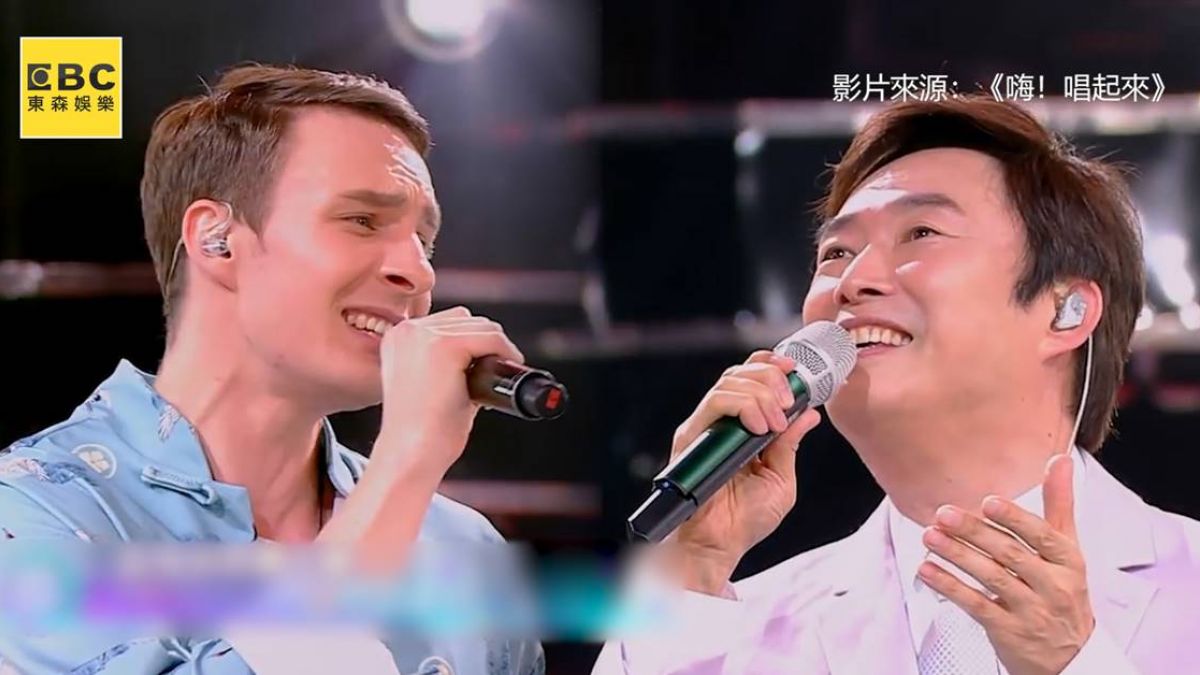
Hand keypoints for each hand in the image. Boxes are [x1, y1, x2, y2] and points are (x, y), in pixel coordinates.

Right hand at [375, 306, 523, 475]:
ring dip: (496, 348)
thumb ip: (446, 364)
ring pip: (482, 327)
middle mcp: (406, 330)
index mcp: (397, 338)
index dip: (472, 342)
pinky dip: (506, 352)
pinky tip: (508, 369)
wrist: (411, 453)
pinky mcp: (445, 346)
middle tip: (494, 373)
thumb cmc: (421, 432)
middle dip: (485, 343)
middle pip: (466, 319)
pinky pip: (492, 339)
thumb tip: (484, 357)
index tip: (485, 364)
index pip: (447, 322)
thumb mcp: (427, 385)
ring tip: (497, 376)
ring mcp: (424, 336)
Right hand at [668, 351, 820, 593]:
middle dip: (771, 378)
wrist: (720, 544)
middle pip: (740, 373)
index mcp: (742, 429)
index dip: (771, 366)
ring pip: (729, 382)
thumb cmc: (744, 520)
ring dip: (761, 394)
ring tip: (774, 423)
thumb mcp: (781, 478)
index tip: (795, 371)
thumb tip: (808, 414)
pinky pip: (714, 403)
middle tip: (788, 402)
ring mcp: (705, 428)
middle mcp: (721, 423)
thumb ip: (789, 444)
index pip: (751, 380)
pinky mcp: (691, 436)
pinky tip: (760, 428)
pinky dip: (742, 406)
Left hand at [918, 454, 1094, 674]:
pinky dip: (949, 586)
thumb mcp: (1067, 549)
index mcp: (1068, 561)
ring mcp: (1031, 611)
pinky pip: (975, 605)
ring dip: (957, 555)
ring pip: (991, 578)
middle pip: (1010, 555)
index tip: (988, 502)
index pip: (1042, 537)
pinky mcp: (1007, 631)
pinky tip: (926, 570)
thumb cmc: (1062, 591)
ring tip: (929, 536)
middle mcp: (1053, 586)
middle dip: (974, 533)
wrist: (1071, 657)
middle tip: (943, 513)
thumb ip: (1060, 505)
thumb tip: (1059, 460)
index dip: (1015, 519)